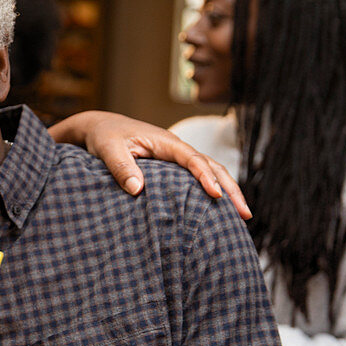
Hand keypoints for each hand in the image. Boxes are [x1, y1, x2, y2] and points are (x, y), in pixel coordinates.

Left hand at [48, 111, 250, 218]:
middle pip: (212, 166)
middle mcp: (176, 149)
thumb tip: (138, 189)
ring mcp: (176, 158)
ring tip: (243, 217)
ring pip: (210, 172)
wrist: (100, 128)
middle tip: (244, 214)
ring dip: (227, 191)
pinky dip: (212, 192)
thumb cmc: (104, 137)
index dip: (205, 177)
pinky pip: (197, 179)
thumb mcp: (107, 149)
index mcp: (165, 142)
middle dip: (230, 188)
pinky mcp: (173, 168)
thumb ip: (120, 166)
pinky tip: (219, 212)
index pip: (192, 159)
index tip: (216, 195)